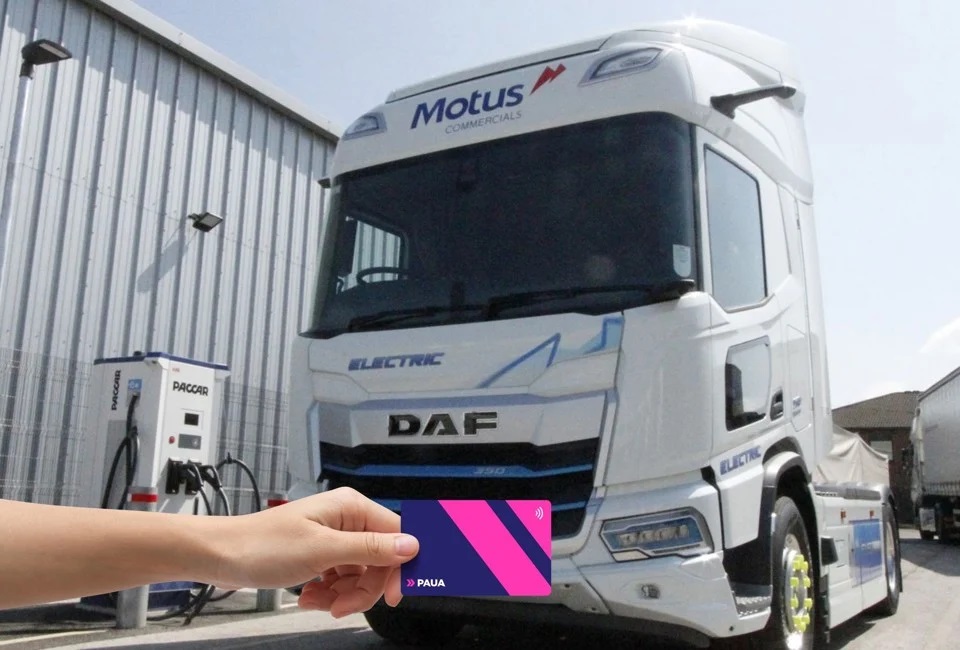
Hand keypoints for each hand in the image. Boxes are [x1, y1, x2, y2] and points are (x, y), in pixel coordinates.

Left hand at [212, 487, 418, 616]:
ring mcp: (333, 538)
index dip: (398, 568)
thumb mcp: (322, 550)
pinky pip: (341, 579)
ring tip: (317, 601)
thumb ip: (370, 549)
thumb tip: (412, 545)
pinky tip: (309, 596)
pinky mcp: (321, 554)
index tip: (392, 596)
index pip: (396, 536)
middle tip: (342, 607)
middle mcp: (346, 519)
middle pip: (379, 561)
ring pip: (360, 574)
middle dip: (363, 589)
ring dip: (343, 594)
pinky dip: (329, 593)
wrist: (221, 556)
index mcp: (352, 508)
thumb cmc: (262, 545)